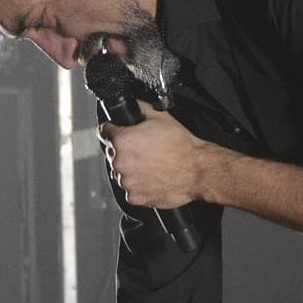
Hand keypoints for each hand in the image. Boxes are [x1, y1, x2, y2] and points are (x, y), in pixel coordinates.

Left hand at [101, 107, 219, 209]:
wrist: (198, 170)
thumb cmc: (182, 146)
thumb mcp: (160, 116)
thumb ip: (139, 108)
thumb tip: (131, 105)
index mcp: (122, 140)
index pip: (104, 132)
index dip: (113, 130)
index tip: (119, 133)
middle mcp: (120, 161)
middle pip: (112, 153)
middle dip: (125, 151)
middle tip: (144, 151)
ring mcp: (126, 181)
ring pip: (120, 173)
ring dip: (130, 169)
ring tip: (151, 165)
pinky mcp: (134, 197)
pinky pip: (130, 190)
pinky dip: (138, 186)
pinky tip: (152, 178)